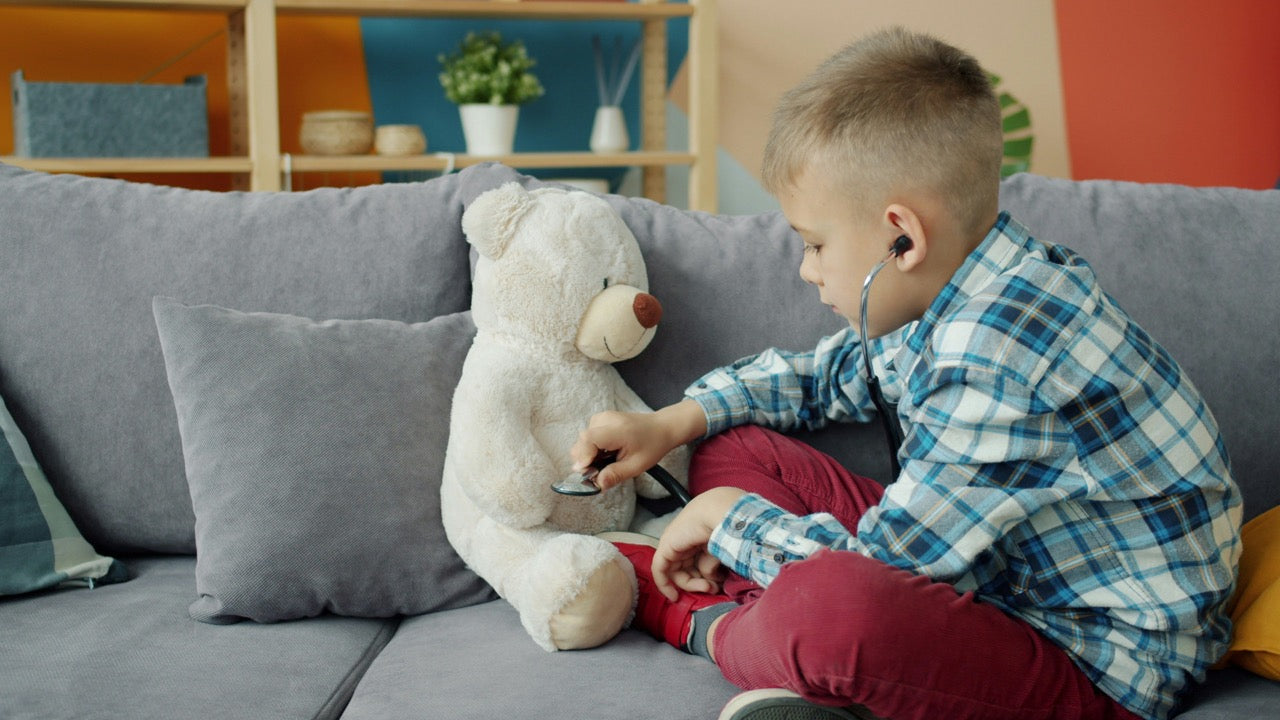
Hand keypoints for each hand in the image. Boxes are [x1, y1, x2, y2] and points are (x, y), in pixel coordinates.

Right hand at [569, 400, 705, 491]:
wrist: (661, 427)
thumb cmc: (652, 445)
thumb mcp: (636, 466)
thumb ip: (615, 475)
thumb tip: (596, 484)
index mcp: (617, 430)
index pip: (588, 439)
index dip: (583, 456)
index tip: (586, 472)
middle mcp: (606, 419)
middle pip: (582, 441)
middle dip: (585, 460)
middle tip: (599, 472)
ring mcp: (602, 417)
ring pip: (582, 440)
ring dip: (589, 454)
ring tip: (607, 462)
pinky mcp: (600, 419)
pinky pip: (588, 437)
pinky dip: (592, 448)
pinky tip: (606, 453)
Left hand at [652, 487, 745, 600]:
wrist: (722, 512)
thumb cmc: (728, 528)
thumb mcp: (721, 550)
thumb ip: (714, 564)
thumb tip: (712, 580)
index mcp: (698, 535)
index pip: (696, 561)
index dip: (702, 577)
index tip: (714, 589)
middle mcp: (685, 539)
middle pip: (686, 568)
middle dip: (699, 583)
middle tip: (713, 589)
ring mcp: (674, 542)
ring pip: (677, 572)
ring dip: (692, 586)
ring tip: (708, 587)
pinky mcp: (666, 547)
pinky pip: (660, 570)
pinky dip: (665, 585)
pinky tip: (675, 597)